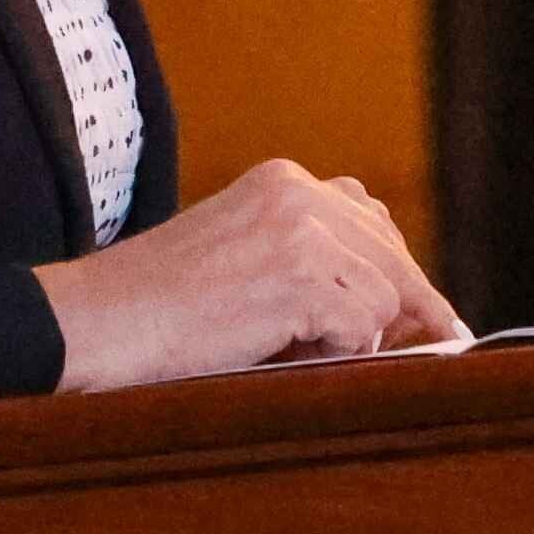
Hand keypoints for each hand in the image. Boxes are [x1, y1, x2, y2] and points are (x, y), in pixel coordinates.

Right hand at [36, 160, 466, 391]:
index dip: (401, 273)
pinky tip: (283, 352)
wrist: (100, 321)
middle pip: (392, 256)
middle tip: (433, 344)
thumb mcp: (240, 255)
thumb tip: (393, 308)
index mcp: (282, 180)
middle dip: (410, 308)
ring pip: (384, 297)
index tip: (433, 316)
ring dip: (353, 337)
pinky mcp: (301, 277)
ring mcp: (301, 231)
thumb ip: (308, 258)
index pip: (370, 222)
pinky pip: (362, 328)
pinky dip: (336, 353)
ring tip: (293, 350)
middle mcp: (298, 193)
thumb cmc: (159, 306)